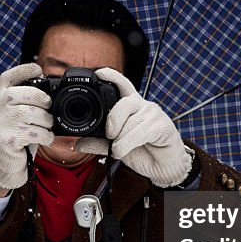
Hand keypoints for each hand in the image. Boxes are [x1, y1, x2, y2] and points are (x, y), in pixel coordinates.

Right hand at [0, 63, 54, 191]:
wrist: (4, 167)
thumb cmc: (16, 138)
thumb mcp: (17, 116)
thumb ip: (26, 101)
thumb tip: (49, 88)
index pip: (8, 77)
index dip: (24, 69)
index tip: (38, 69)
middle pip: (27, 93)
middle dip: (44, 102)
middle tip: (48, 112)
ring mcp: (0, 123)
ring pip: (33, 113)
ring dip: (47, 122)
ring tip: (46, 128)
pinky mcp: (6, 139)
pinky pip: (35, 132)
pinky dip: (46, 136)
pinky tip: (44, 139)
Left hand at [76, 67, 191, 187]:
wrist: (163, 167)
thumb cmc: (142, 151)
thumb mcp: (115, 147)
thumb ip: (98, 143)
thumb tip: (77, 143)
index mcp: (130, 106)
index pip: (122, 84)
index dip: (112, 76)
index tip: (99, 73)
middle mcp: (142, 106)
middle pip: (124, 102)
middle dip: (113, 119)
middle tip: (109, 135)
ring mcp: (153, 114)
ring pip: (131, 121)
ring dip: (121, 139)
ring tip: (118, 149)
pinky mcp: (163, 126)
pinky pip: (141, 131)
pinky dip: (128, 143)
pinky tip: (122, 151)